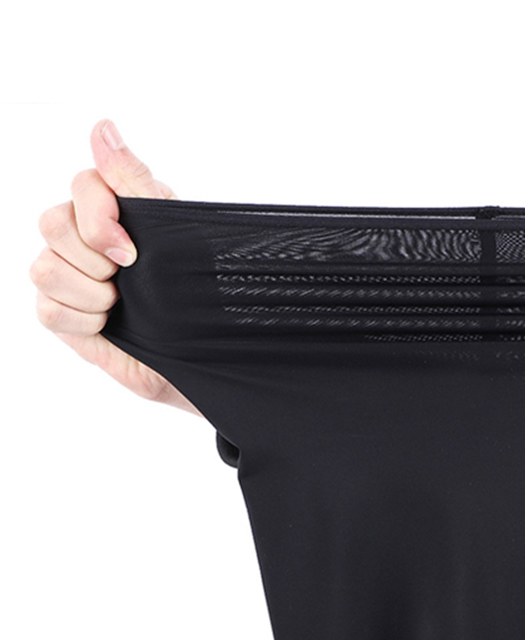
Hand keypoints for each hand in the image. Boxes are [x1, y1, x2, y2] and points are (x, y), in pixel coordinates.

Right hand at [29, 119, 201, 416]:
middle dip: (95, 257)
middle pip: (52, 223)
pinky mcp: (63, 314)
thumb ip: (135, 182)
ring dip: (92, 293)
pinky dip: (83, 319)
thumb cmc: (196, 293)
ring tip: (123, 304)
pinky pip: (47, 308)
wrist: (205, 354)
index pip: (82, 184)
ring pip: (44, 267)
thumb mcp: (175, 233)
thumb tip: (102, 127)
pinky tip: (110, 323)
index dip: (100, 216)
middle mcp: (86, 237)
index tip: (133, 251)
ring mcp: (69, 275)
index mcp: (118, 211)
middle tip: (130, 277)